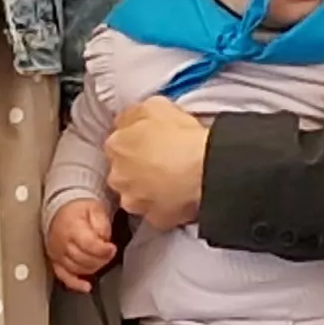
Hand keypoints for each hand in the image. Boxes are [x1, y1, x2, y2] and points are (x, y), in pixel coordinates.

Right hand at [47, 199, 119, 291]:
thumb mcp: (95, 209)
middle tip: (109, 254)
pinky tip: (86, 287)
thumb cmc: (78, 211)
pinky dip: (75, 284)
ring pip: (76, 269)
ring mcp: (57, 253)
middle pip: (83, 259)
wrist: (62, 211)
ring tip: (101, 260)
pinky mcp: (55, 261)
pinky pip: (64, 276)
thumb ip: (101, 224)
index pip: (88, 244)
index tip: (112, 249)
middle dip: (101, 259)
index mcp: (72, 227)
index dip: (103, 250)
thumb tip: (104, 238)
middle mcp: (62, 242)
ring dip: (93, 268)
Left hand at [104, 98, 210, 232]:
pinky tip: (178, 195)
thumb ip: (133, 114)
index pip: (117, 145)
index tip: (148, 143)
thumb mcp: (155, 105)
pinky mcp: (154, 219)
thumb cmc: (182, 136)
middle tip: (161, 161)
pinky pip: (157, 212)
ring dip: (148, 190)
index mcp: (116, 146)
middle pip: (123, 172)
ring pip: (136, 196)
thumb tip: (126, 120)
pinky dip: (165, 206)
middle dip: (137, 169)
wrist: (206, 169)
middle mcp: (118, 176)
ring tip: (172, 180)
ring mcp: (135, 201)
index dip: (134, 143)